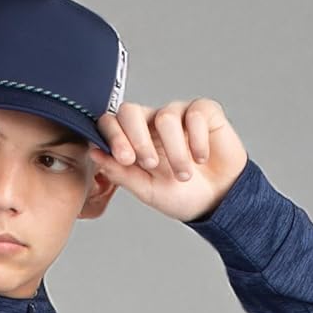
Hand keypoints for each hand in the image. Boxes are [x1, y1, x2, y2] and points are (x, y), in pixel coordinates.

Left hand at [88, 97, 248, 223]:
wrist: (218, 201)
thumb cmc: (181, 195)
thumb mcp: (147, 190)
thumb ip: (121, 173)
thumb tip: (95, 154)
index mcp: (133, 139)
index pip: (112, 123)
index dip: (113, 136)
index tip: (124, 158)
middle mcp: (152, 122)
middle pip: (131, 111)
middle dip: (136, 138)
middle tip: (149, 163)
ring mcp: (178, 114)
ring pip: (165, 117)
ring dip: (174, 151)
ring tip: (183, 174)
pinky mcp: (204, 112)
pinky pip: (195, 115)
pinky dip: (197, 141)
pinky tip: (201, 158)